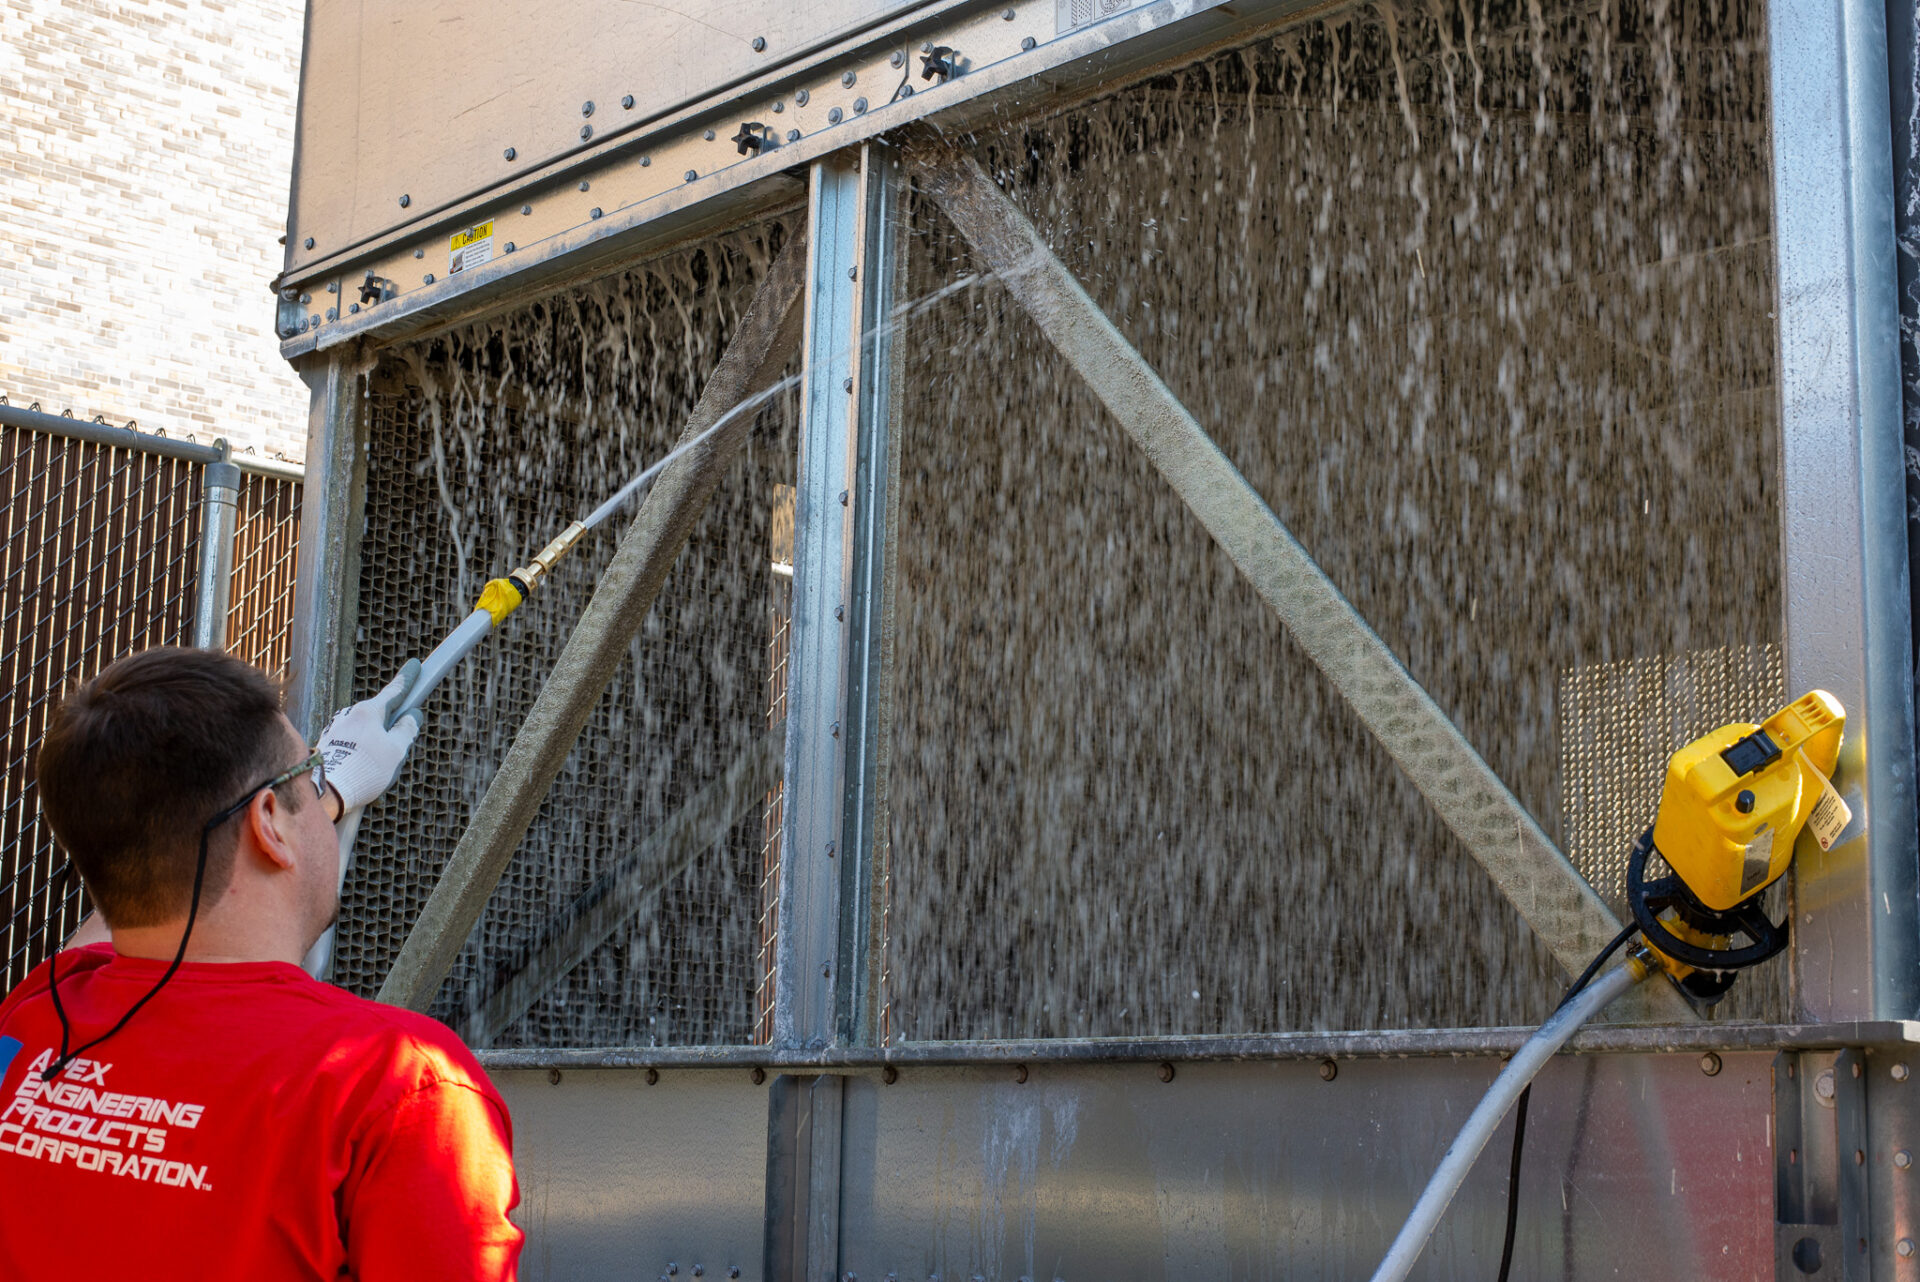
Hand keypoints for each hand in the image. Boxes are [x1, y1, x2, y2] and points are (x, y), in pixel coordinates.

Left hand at [317, 660, 424, 813]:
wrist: (327, 792)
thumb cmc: (364, 770)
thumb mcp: (397, 750)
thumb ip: (407, 729)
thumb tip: (411, 716)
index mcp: (368, 711)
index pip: (394, 691)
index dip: (408, 679)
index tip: (415, 665)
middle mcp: (349, 715)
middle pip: (380, 715)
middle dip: (392, 728)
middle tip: (398, 749)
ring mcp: (336, 729)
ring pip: (366, 732)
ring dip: (376, 745)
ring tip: (376, 771)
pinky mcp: (328, 744)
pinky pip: (353, 745)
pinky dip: (361, 754)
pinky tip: (362, 773)